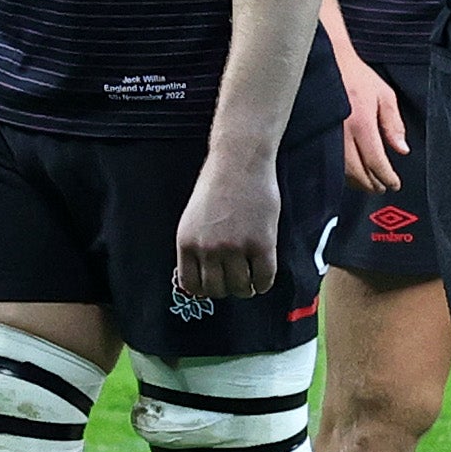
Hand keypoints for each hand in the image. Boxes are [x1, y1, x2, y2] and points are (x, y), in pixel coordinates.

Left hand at [173, 143, 282, 308]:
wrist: (240, 162)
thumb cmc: (217, 185)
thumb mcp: (193, 218)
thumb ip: (196, 246)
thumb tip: (202, 276)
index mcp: (187, 242)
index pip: (191, 285)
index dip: (205, 289)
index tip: (215, 283)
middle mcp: (208, 249)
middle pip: (216, 290)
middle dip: (227, 288)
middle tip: (235, 279)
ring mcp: (235, 248)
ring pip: (240, 287)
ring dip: (246, 288)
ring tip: (250, 279)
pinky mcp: (262, 244)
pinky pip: (263, 278)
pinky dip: (263, 283)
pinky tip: (263, 277)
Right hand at [338, 47, 408, 195]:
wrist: (329, 62)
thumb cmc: (358, 77)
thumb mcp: (385, 95)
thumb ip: (394, 124)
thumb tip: (402, 150)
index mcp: (361, 122)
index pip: (375, 161)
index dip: (386, 177)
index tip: (394, 184)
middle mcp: (342, 132)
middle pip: (357, 171)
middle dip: (372, 184)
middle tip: (382, 188)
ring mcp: (326, 135)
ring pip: (342, 170)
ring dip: (357, 181)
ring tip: (368, 184)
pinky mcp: (316, 135)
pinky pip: (329, 161)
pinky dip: (342, 172)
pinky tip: (350, 173)